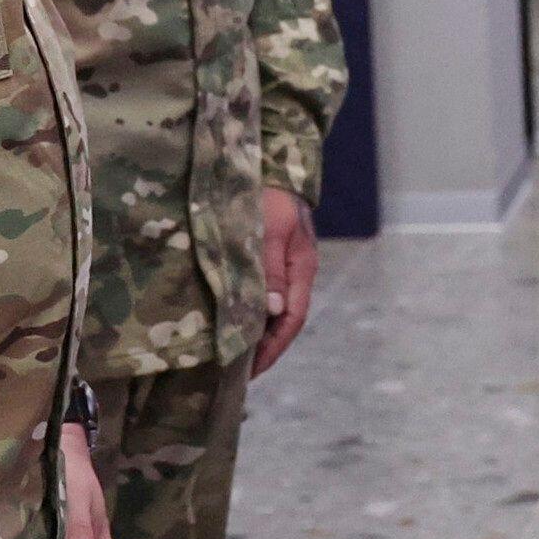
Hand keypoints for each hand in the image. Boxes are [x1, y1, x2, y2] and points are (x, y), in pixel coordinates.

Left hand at [253, 188, 317, 375]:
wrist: (276, 166)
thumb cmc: (271, 197)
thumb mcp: (271, 233)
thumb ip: (271, 270)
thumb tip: (273, 310)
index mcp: (301, 270)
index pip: (292, 320)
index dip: (273, 347)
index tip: (253, 369)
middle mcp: (297, 273)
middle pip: (285, 320)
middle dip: (266, 347)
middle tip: (240, 372)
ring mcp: (286, 266)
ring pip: (275, 309)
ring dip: (259, 332)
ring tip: (237, 354)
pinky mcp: (272, 258)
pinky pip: (265, 294)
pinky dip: (254, 312)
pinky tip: (238, 321)